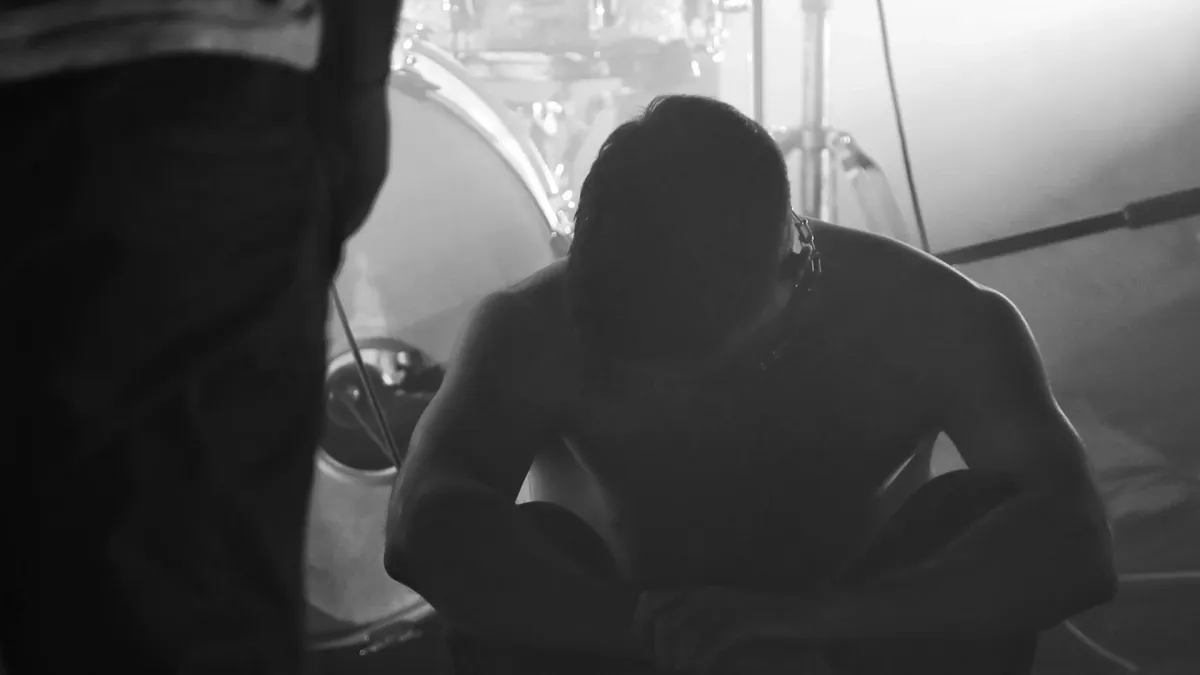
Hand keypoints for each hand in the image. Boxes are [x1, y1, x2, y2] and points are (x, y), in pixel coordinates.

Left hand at [636, 586, 833, 673]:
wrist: (808, 612)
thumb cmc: (769, 620)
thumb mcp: (729, 619)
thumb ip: (704, 626)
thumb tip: (675, 647)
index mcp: (703, 590)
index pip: (654, 597)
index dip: (641, 623)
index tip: (642, 647)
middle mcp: (709, 593)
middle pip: (665, 617)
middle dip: (659, 647)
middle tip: (666, 666)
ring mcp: (726, 604)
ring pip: (682, 628)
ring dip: (677, 656)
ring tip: (682, 670)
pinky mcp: (743, 619)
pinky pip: (710, 640)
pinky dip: (700, 660)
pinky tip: (700, 670)